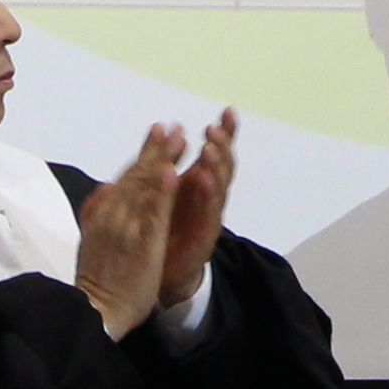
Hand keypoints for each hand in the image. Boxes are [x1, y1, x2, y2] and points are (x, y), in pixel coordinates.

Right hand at [78, 130, 185, 338]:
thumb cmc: (94, 279)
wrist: (92, 312)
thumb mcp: (88, 239)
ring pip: (146, 188)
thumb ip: (97, 212)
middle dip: (156, 149)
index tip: (159, 133)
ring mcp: (127, 228)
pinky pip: (155, 214)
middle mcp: (113, 216)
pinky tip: (174, 172)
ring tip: (178, 139)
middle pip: (137, 176)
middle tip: (172, 127)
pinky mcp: (142, 245)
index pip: (126, 177)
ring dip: (163, 160)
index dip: (144, 154)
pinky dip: (164, 191)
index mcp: (102, 214)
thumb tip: (104, 187)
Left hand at [156, 110, 240, 313]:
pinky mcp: (203, 240)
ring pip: (218, 189)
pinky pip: (207, 215)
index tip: (229, 111)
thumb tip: (168, 132)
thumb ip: (163, 166)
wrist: (159, 277)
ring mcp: (208, 219)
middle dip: (222, 146)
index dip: (225, 133)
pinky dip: (206, 197)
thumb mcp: (161, 194)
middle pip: (223, 167)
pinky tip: (202, 180)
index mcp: (198, 185)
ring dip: (215, 167)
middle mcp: (209, 199)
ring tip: (210, 148)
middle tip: (215, 128)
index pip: (217, 153)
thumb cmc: (163, 231)